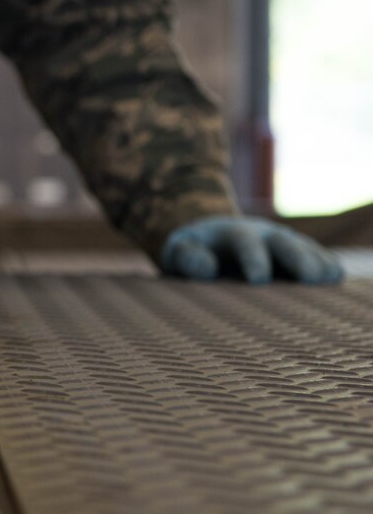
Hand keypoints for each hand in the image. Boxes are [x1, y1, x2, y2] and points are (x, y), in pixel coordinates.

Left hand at [160, 215, 342, 284]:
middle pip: (283, 241)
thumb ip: (185, 257)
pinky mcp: (297, 256)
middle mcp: (263, 234)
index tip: (258, 281)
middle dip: (296, 258)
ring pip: (304, 248)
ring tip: (328, 280)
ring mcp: (283, 243)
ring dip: (317, 262)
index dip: (253, 258)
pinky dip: (326, 266)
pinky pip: (316, 258)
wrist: (210, 242)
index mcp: (231, 232)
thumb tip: (207, 269)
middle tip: (308, 279)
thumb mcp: (178, 252)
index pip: (244, 241)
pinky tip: (335, 279)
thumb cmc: (192, 253)